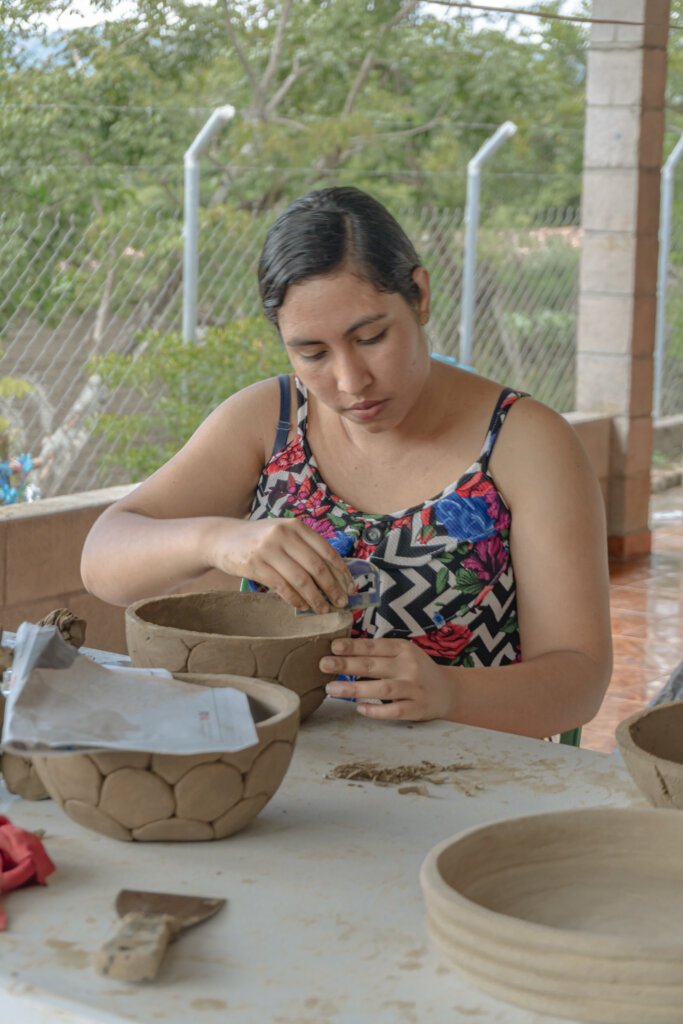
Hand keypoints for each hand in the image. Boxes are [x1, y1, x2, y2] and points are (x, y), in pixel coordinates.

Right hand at [208, 518, 352, 613]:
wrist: (222, 538)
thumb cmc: (258, 540)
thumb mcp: (282, 534)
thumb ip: (304, 547)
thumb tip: (334, 574)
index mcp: (296, 526)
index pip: (327, 550)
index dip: (341, 571)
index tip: (350, 587)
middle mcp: (283, 534)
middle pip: (317, 567)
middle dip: (332, 588)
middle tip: (340, 603)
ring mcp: (268, 549)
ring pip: (301, 579)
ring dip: (316, 598)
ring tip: (323, 609)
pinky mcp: (254, 564)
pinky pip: (281, 587)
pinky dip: (295, 599)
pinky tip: (302, 606)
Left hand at [321, 637, 454, 720]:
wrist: (448, 691)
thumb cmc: (417, 670)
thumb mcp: (403, 654)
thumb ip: (379, 653)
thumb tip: (342, 653)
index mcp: (404, 649)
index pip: (374, 647)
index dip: (353, 646)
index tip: (333, 646)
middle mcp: (409, 666)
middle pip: (374, 665)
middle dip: (347, 665)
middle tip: (324, 665)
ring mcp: (414, 688)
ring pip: (382, 688)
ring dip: (355, 688)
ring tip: (332, 689)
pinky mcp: (418, 708)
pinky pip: (395, 710)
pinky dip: (376, 711)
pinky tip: (359, 708)